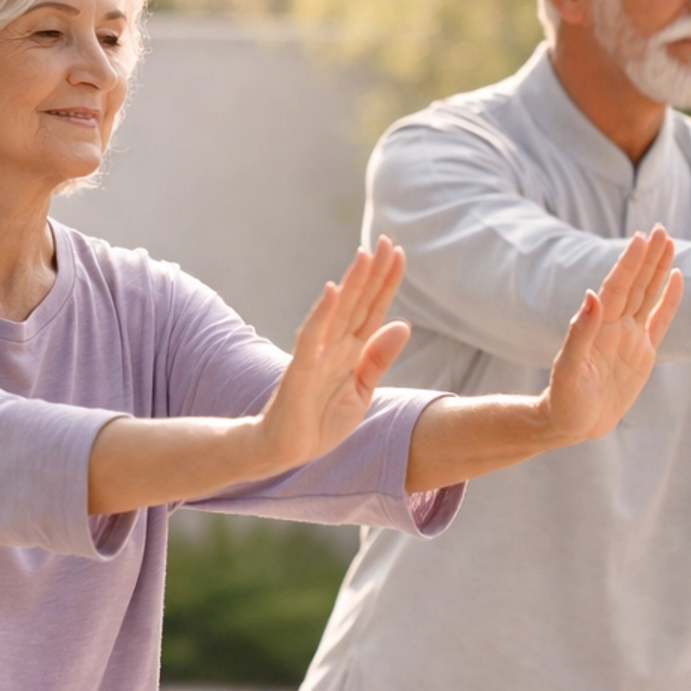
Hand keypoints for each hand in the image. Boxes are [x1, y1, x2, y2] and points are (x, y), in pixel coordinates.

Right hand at [253, 238, 411, 471]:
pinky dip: (322, 314)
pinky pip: (312, 339)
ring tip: (364, 255)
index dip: (386, 283)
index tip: (399, 253)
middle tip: (386, 240)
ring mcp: (317, 356)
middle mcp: (334, 347)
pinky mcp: (301, 372)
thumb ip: (378, 359)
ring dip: (351, 285)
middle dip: (372, 273)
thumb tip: (404, 324)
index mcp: (351, 352)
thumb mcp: (361, 392)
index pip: (373, 310)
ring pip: (338, 314)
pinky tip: (331, 291)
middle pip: (358, 304)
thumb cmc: (321, 421)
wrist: (286, 451)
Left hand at [539, 228, 682, 443]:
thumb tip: (591, 295)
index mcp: (598, 327)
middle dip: (648, 258)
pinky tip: (677, 277)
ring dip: (658, 270)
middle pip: (635, 285)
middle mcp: (615, 327)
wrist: (571, 424)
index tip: (641, 238)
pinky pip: (659, 322)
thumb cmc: (564, 399)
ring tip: (669, 243)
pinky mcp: (643, 354)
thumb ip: (579, 333)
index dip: (629, 264)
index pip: (617, 288)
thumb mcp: (568, 370)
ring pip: (648, 296)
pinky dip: (669, 301)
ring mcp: (630, 338)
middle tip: (661, 229)